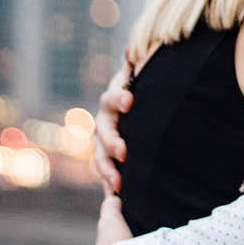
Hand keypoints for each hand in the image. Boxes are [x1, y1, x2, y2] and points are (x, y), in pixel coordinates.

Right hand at [92, 49, 136, 192]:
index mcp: (115, 99)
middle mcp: (106, 120)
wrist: (139, 116)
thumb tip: (132, 47)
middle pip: (103, 130)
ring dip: (106, 169)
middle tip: (123, 151)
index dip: (120, 98)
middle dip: (112, 141)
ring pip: (99, 156)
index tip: (131, 102)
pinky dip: (108, 184)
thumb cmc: (144, 93)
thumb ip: (136, 66)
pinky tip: (114, 197)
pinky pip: (104, 174)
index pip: (113, 97)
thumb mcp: (142, 79)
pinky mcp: (108, 160)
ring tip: (116, 183)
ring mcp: (104, 142)